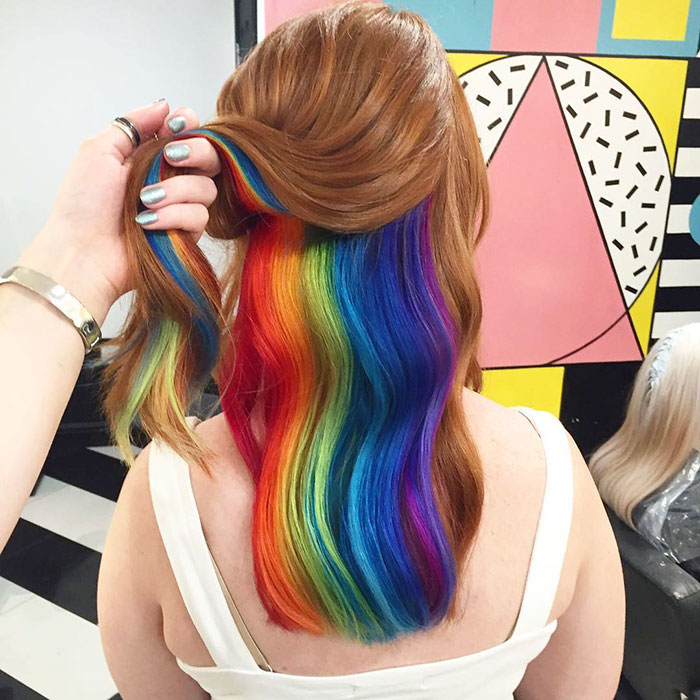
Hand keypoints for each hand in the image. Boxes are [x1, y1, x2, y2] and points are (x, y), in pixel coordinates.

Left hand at [15, 100, 221, 324]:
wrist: (83, 251)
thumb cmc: (83, 204)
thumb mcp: (99, 150)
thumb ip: (134, 124)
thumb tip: (165, 105)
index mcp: (149, 156)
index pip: (187, 133)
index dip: (190, 125)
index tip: (178, 124)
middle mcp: (169, 179)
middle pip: (209, 157)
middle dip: (196, 151)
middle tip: (170, 157)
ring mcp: (180, 208)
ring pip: (206, 188)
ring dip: (176, 190)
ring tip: (144, 200)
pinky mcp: (186, 235)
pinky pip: (199, 217)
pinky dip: (173, 216)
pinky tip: (148, 223)